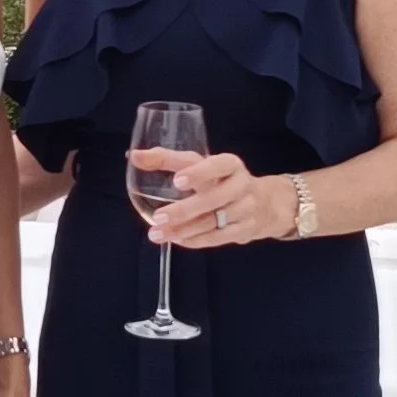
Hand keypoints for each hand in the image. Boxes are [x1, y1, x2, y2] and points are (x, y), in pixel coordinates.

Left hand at [145, 151, 296, 248]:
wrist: (262, 203)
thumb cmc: (220, 179)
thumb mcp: (199, 164)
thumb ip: (167, 159)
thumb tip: (134, 156)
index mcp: (230, 164)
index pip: (216, 165)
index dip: (198, 173)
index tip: (177, 181)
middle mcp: (241, 185)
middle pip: (214, 199)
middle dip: (185, 210)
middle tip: (158, 217)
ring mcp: (246, 209)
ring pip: (214, 222)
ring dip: (184, 230)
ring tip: (157, 234)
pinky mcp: (245, 229)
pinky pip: (219, 238)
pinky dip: (197, 240)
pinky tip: (177, 241)